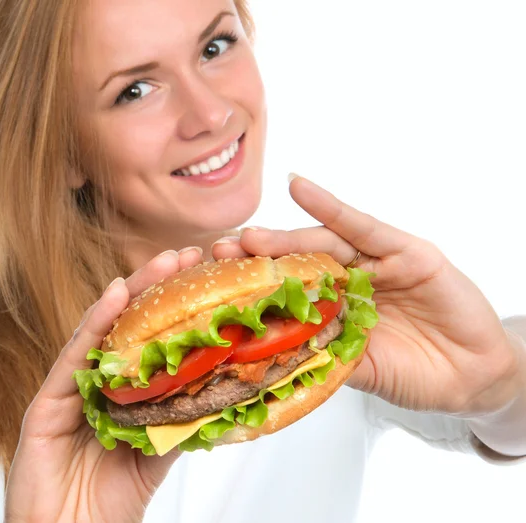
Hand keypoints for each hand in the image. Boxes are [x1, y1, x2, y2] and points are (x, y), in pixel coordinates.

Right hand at [5, 248, 203, 522]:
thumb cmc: (113, 496)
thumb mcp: (160, 448)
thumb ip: (182, 416)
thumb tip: (225, 387)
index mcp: (123, 387)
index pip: (151, 335)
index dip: (176, 304)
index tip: (206, 275)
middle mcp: (97, 378)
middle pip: (129, 322)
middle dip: (159, 285)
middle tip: (190, 254)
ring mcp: (71, 385)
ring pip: (104, 328)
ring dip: (134, 290)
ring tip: (164, 261)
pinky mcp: (47, 399)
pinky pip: (74, 354)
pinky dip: (96, 321)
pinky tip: (117, 293)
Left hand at [212, 176, 523, 419]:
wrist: (472, 379)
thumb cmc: (415, 373)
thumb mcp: (359, 368)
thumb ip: (325, 355)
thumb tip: (271, 356)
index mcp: (335, 306)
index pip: (287, 291)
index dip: (252, 288)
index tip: (212, 289)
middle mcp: (350, 279)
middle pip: (297, 263)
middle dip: (258, 259)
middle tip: (220, 254)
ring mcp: (376, 262)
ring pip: (323, 244)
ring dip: (284, 238)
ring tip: (249, 237)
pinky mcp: (406, 251)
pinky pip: (363, 226)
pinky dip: (332, 207)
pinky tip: (301, 187)